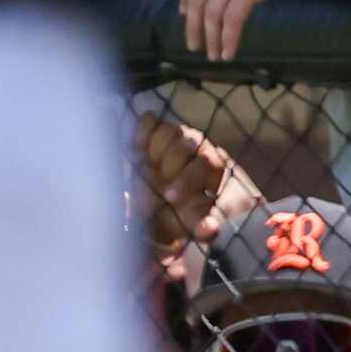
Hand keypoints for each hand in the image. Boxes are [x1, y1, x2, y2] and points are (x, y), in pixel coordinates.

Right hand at [133, 113, 239, 249]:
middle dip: (169, 169)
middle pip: (184, 147)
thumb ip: (204, 226)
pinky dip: (140, 133)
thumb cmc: (186, 210)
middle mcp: (198, 146)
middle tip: (160, 188)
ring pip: (167, 131)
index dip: (186, 180)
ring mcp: (178, 134)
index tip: (169, 197)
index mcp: (214, 166)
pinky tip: (136, 151)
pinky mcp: (158, 126)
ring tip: (151, 171)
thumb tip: (209, 231)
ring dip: (155, 153)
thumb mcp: (195, 220)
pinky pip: (149, 120)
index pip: (206, 164)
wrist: (168, 198)